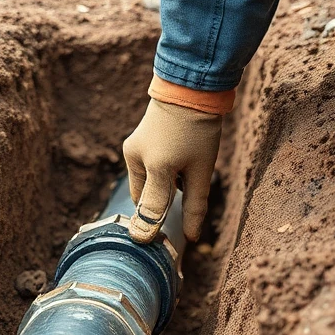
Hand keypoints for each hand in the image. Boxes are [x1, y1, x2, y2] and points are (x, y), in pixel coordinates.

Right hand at [122, 98, 222, 243]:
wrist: (191, 87)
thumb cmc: (200, 130)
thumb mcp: (202, 170)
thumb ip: (194, 205)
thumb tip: (190, 237)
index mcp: (154, 168)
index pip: (150, 212)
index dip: (152, 231)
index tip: (150, 247)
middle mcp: (135, 159)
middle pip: (145, 198)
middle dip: (161, 203)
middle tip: (184, 199)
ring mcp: (132, 149)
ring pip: (145, 183)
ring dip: (162, 186)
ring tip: (187, 170)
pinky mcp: (134, 142)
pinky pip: (145, 168)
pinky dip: (160, 172)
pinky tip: (179, 158)